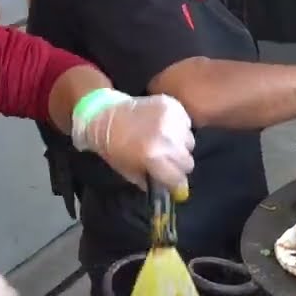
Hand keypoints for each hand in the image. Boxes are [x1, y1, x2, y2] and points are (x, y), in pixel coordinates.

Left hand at [72, 91, 195, 189]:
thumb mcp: (130, 171)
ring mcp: (172, 120)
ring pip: (190, 141)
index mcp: (154, 157)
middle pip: (188, 161)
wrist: (105, 115)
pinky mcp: (174, 106)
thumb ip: (152, 181)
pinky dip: (179, 127)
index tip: (171, 181)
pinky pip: (186, 123)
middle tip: (167, 160)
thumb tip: (171, 189)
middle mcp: (167, 138)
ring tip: (165, 141)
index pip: (179, 177)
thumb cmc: (114, 146)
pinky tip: (165, 127)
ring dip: (180, 144)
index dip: (174, 182)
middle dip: (178, 164)